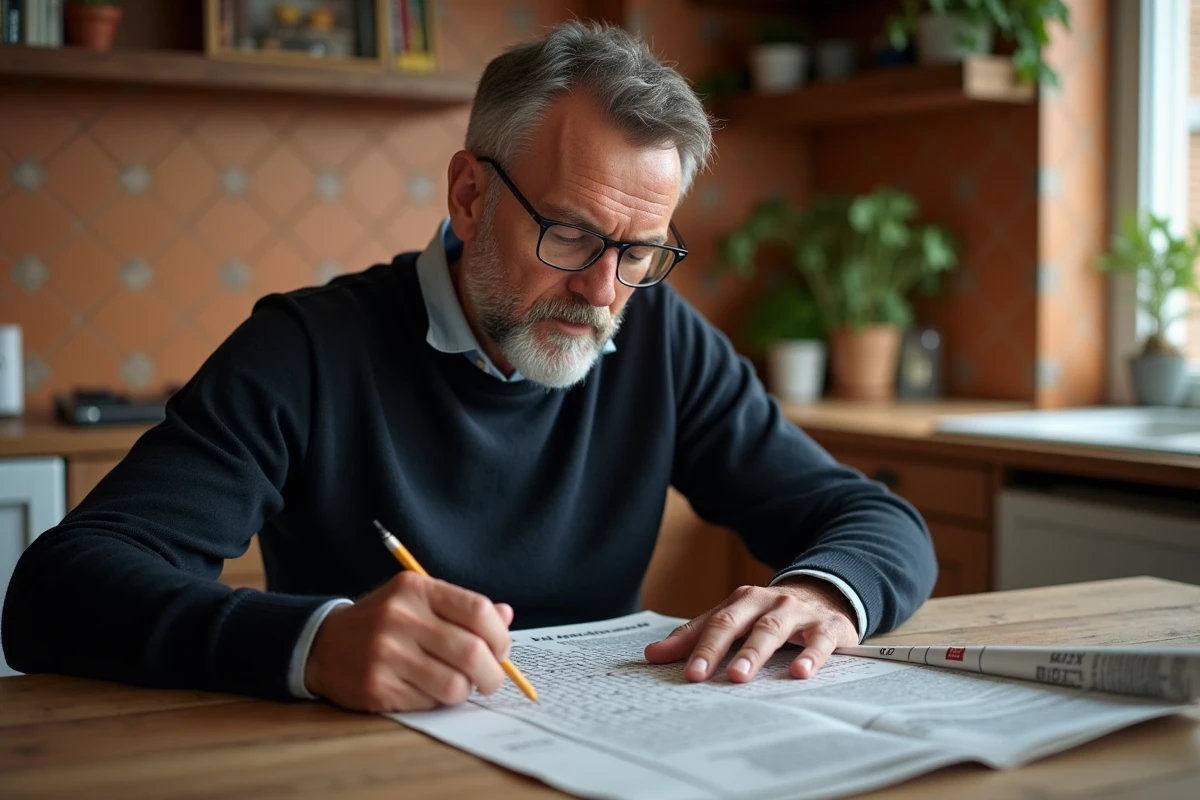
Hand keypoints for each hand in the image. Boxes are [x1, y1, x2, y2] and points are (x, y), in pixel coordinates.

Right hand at [304, 571, 513, 712]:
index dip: (500, 635)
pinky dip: (437, 702)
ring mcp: (386, 653)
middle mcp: (400, 618)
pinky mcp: (376, 686)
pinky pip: (428, 703)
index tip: (501, 650)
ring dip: (465, 691)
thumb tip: (506, 616)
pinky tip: (426, 690)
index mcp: (416, 589)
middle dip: (492, 673)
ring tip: (457, 685)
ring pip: (454, 685)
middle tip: (491, 679)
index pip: (477, 610)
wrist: (324, 644)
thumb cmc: (384, 622)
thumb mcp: (419, 601)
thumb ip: (462, 608)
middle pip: (471, 651)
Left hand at [643, 577, 857, 682]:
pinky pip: (819, 640)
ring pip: (773, 629)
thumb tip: (652, 654)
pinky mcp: (828, 626)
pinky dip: (811, 656)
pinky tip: (800, 673)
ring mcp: (798, 612)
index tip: (685, 672)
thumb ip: (696, 635)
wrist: (827, 595)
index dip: (697, 646)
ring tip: (738, 675)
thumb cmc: (771, 614)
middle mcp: (768, 602)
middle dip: (717, 649)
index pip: (715, 623)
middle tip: (699, 675)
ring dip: (754, 652)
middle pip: (739, 624)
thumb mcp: (736, 619)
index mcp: (742, 600)